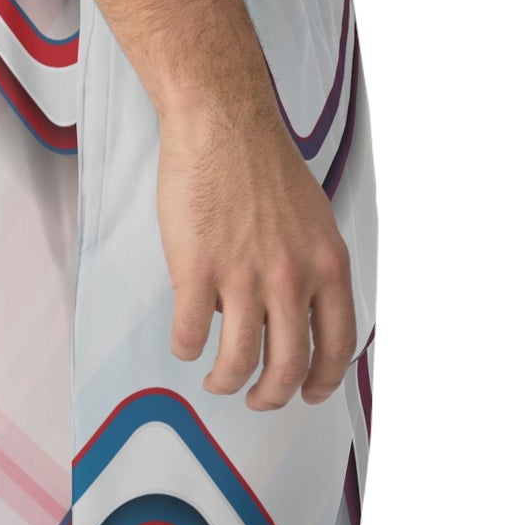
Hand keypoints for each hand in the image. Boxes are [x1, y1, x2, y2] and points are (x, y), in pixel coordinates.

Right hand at [158, 96, 356, 409]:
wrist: (222, 125)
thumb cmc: (264, 165)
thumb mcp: (314, 220)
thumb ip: (312, 268)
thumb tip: (296, 312)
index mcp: (327, 265)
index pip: (337, 344)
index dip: (324, 380)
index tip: (311, 393)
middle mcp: (292, 277)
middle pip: (289, 366)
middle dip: (272, 395)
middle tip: (258, 399)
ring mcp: (244, 276)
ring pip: (240, 360)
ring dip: (227, 382)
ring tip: (218, 380)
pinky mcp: (198, 270)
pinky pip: (192, 333)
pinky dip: (187, 349)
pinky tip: (186, 345)